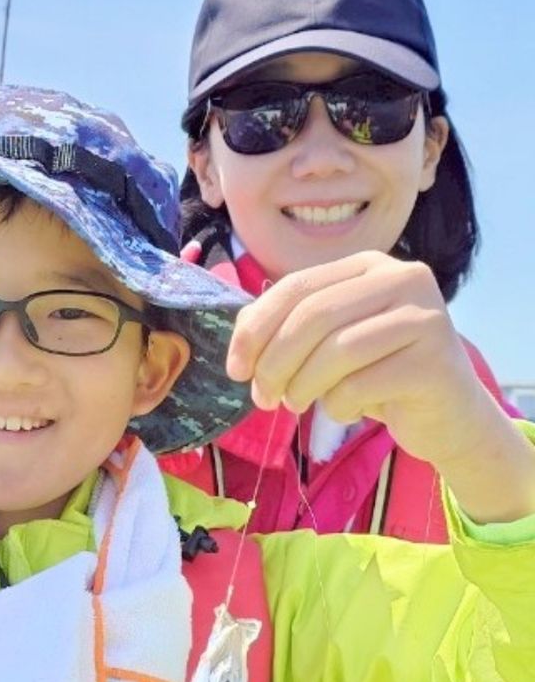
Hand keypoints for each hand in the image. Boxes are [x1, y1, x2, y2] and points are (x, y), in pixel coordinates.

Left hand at [226, 251, 534, 523]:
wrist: (446, 415)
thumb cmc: (376, 375)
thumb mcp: (327, 343)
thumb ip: (286, 328)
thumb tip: (241, 343)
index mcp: (368, 265)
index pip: (295, 287)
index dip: (255, 330)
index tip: (235, 369)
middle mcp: (403, 278)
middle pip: (313, 317)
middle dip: (274, 363)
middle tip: (262, 398)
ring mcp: (424, 316)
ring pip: (335, 352)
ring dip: (301, 388)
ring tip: (298, 404)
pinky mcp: (434, 361)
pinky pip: (359, 386)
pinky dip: (338, 407)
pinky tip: (346, 411)